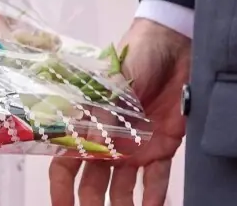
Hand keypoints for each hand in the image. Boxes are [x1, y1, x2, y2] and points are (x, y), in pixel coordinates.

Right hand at [48, 17, 190, 205]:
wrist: (175, 45)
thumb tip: (85, 146)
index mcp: (89, 124)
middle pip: (93, 184)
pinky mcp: (163, 147)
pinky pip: (156, 180)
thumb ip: (101, 115)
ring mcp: (135, 147)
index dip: (61, 188)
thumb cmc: (137, 57)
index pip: (66, 161)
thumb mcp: (114, 83)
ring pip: (123, 189)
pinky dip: (155, 198)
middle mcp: (109, 142)